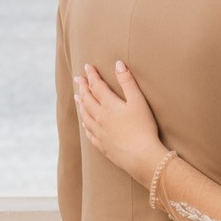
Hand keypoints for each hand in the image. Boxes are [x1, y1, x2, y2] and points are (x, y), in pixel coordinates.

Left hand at [75, 60, 167, 191]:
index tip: (87, 66)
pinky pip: (88, 133)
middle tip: (77, 79)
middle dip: (82, 87)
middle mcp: (100, 118)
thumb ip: (127, 82)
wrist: (141, 156)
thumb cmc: (143, 127)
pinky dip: (85, 124)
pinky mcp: (101, 145)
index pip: (96, 86)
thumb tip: (118, 64)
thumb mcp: (138, 101)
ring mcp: (99, 132)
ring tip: (77, 97)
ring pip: (85, 115)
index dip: (92, 75)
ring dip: (81, 104)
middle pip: (87, 99)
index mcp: (109, 105)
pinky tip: (85, 123)